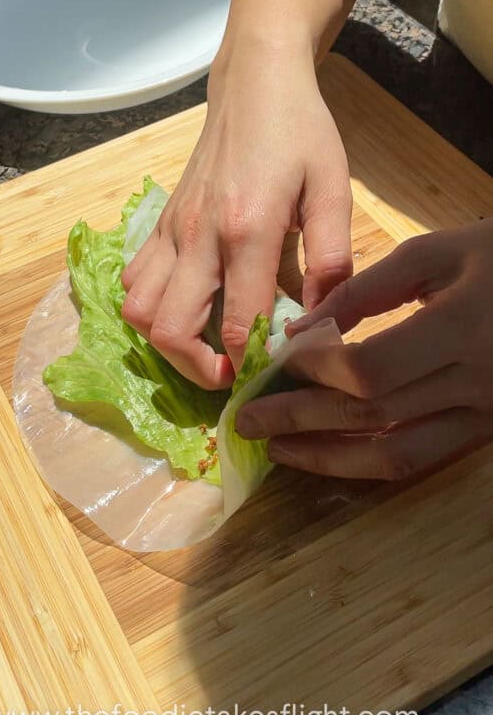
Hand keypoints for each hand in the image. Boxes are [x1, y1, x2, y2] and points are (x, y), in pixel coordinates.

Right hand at [121, 43, 352, 387]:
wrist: (254, 82)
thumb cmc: (301, 133)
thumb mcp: (333, 189)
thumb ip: (333, 258)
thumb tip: (324, 319)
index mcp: (246, 230)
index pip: (237, 323)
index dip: (252, 363)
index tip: (272, 373)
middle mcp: (196, 236)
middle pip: (169, 330)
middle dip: (199, 369)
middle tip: (232, 371)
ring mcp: (170, 230)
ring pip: (138, 311)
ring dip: (166, 342)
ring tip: (204, 344)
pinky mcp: (159, 224)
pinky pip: (134, 281)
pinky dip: (150, 307)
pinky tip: (186, 305)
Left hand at [236, 219, 492, 478]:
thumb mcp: (440, 252)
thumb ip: (370, 288)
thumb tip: (303, 329)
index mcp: (463, 330)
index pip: (369, 369)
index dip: (314, 370)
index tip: (274, 361)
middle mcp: (475, 385)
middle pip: (371, 415)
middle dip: (300, 420)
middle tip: (244, 421)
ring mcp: (483, 417)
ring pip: (394, 455)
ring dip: (328, 457)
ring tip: (277, 450)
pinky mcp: (483, 432)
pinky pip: (419, 459)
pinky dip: (367, 462)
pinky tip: (328, 453)